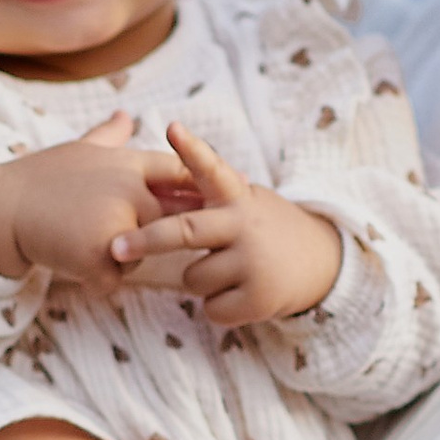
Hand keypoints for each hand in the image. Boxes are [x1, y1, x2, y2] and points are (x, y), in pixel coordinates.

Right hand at [0, 111, 181, 288]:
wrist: (0, 205)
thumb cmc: (39, 178)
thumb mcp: (78, 149)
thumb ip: (110, 137)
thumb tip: (125, 115)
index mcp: (128, 163)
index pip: (181, 173)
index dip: (194, 189)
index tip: (201, 204)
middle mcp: (129, 189)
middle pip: (165, 225)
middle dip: (139, 235)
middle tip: (95, 226)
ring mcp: (116, 221)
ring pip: (140, 257)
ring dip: (115, 259)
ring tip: (77, 237)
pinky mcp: (99, 254)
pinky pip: (114, 281)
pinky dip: (93, 279)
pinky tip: (68, 257)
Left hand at [111, 124, 343, 324]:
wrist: (323, 264)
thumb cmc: (265, 230)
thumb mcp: (246, 202)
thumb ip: (213, 192)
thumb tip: (170, 147)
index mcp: (238, 198)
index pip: (213, 169)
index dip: (192, 150)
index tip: (172, 129)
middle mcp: (245, 226)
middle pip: (186, 232)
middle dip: (147, 240)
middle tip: (116, 248)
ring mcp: (254, 263)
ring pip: (192, 278)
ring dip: (200, 280)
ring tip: (231, 271)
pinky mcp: (260, 298)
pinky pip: (211, 309)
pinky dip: (218, 307)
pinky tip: (242, 294)